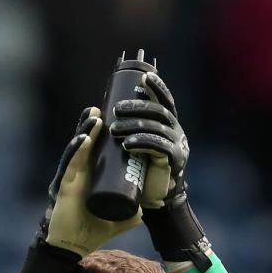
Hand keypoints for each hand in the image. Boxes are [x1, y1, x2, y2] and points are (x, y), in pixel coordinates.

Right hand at [44, 107, 141, 256]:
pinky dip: (77, 151)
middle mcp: (79, 173)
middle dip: (93, 125)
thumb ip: (133, 213)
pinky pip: (70, 164)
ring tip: (95, 116)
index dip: (101, 133)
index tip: (113, 117)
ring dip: (86, 131)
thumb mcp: (119, 219)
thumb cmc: (92, 231)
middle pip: (85, 143)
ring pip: (77, 149)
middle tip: (102, 108)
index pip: (96, 149)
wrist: (74, 247)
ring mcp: (70, 178)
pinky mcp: (64, 186)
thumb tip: (151, 207)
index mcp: (90, 176)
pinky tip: (84, 139)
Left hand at [108, 72, 188, 209]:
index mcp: (167, 123)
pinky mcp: (173, 161)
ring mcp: (176, 145)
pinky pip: (159, 148)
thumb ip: (120, 126)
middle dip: (138, 108)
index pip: (165, 100)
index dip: (157, 87)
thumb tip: (95, 110)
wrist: (151, 196)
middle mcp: (175, 130)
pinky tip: (128, 144)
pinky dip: (142, 143)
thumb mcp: (131, 141)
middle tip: (116, 110)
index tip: (145, 77)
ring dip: (134, 126)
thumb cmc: (138, 165)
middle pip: (159, 112)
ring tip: (114, 130)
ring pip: (156, 128)